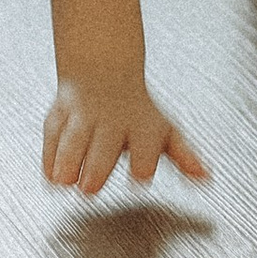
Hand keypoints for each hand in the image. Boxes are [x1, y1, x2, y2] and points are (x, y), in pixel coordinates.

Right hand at [43, 73, 208, 197]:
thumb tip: (206, 177)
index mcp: (142, 126)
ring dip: (68, 160)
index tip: (140, 175)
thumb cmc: (138, 111)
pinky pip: (53, 133)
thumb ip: (184, 157)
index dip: (143, 162)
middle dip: (96, 165)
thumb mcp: (166, 131)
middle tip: (89, 187)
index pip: (145, 147)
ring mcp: (83, 117)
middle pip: (104, 144)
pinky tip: (51, 176)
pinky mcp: (59, 116)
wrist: (102, 70)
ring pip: (74, 137)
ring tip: (64, 182)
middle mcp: (111, 120)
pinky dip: (50, 154)